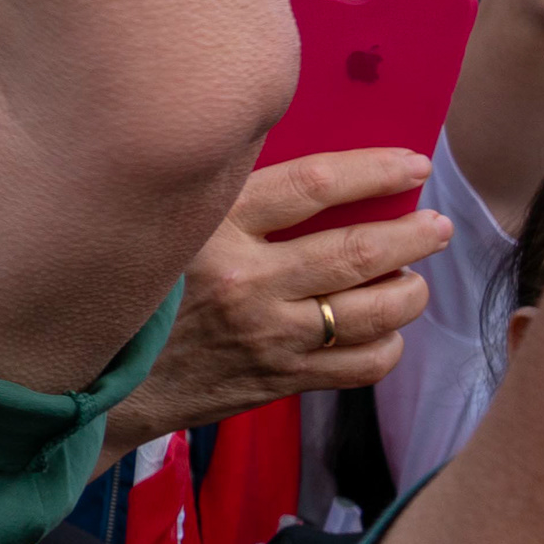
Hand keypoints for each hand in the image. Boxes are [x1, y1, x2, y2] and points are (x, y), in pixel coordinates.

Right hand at [105, 149, 445, 453]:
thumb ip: (237, 204)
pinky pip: (363, 363)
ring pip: (374, 311)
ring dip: (411, 291)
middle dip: (413, 234)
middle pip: (358, 251)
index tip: (412, 164)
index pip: (313, 185)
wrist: (108, 378)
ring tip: (414, 280)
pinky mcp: (280, 380)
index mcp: (216, 229)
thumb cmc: (148, 291)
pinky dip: (389, 344)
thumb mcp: (176, 230)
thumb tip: (324, 178)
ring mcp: (267, 335)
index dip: (374, 171)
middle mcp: (246, 282)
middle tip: (436, 225)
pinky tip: (380, 330)